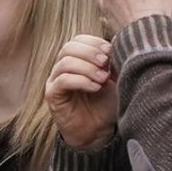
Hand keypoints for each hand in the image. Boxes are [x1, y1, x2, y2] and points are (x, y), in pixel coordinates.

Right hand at [45, 33, 118, 150]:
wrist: (99, 131)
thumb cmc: (107, 104)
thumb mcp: (116, 81)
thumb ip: (115, 64)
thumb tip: (119, 48)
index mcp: (77, 59)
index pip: (78, 39)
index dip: (94, 42)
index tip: (111, 51)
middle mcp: (63, 67)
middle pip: (69, 47)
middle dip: (90, 53)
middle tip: (106, 63)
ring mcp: (55, 80)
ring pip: (65, 62)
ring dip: (87, 68)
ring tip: (103, 79)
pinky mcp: (52, 95)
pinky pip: (62, 81)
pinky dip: (81, 81)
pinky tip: (96, 87)